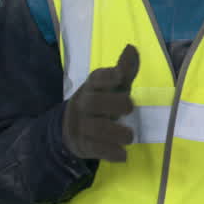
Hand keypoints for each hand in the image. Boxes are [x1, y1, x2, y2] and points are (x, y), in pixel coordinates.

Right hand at [61, 45, 138, 162]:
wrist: (72, 128)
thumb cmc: (102, 100)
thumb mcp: (113, 85)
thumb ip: (125, 69)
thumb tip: (132, 47)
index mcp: (92, 86)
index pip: (96, 78)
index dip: (107, 76)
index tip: (120, 75)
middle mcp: (84, 104)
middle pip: (94, 103)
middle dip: (113, 104)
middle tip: (131, 107)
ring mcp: (82, 125)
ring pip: (95, 128)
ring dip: (115, 132)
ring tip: (130, 136)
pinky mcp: (84, 145)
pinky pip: (95, 149)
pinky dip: (110, 153)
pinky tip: (123, 155)